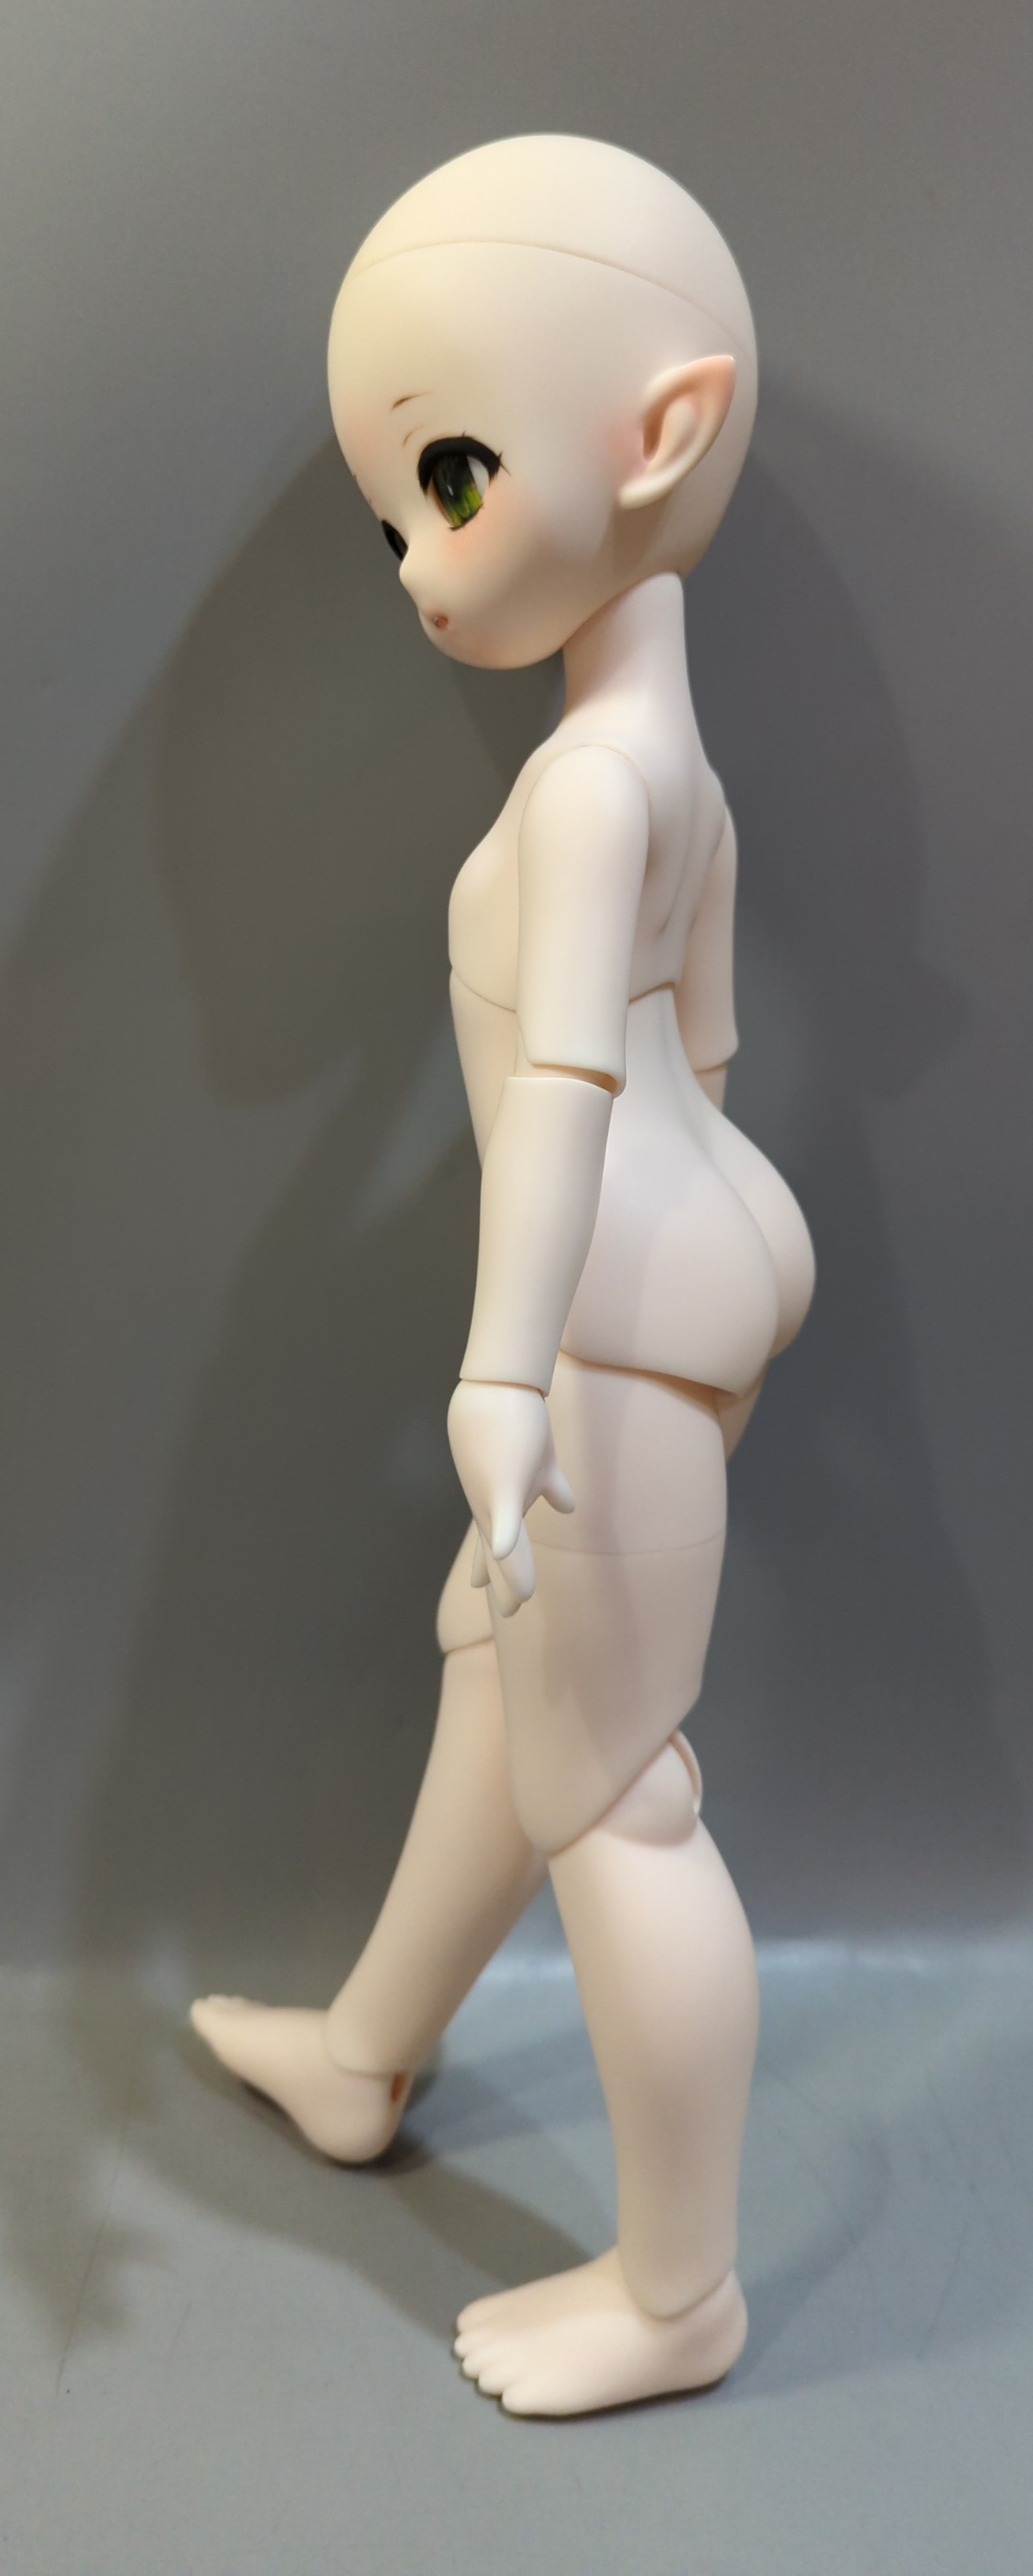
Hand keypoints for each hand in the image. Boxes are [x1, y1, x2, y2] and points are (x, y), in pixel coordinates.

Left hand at [446, 1380, 574, 1616]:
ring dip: (511, 1574)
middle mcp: (492, 1505)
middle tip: (508, 1613)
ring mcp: (495, 1496)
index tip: (491, 1593)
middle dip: (502, 1583)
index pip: (496, 1544)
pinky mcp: (503, 1481)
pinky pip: (505, 1515)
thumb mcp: (541, 1464)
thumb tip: (569, 1509)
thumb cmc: (517, 1421)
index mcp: (501, 1502)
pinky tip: (499, 1552)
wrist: (499, 1386)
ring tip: (515, 1604)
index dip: (494, 1570)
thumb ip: (553, 1489)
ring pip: (505, 1546)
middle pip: (498, 1555)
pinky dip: (503, 1536)